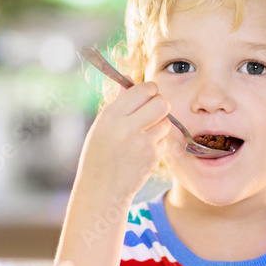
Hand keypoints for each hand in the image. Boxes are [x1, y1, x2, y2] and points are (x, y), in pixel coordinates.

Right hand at [75, 81, 170, 201]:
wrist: (102, 188)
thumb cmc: (99, 153)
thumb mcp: (102, 125)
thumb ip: (119, 101)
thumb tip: (128, 77)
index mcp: (112, 115)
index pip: (143, 89)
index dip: (149, 91)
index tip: (147, 96)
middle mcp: (127, 127)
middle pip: (161, 103)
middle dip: (160, 105)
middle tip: (152, 112)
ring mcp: (142, 143)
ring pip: (166, 121)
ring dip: (159, 125)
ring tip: (143, 135)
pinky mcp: (153, 157)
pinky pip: (164, 140)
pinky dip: (157, 143)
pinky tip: (142, 151)